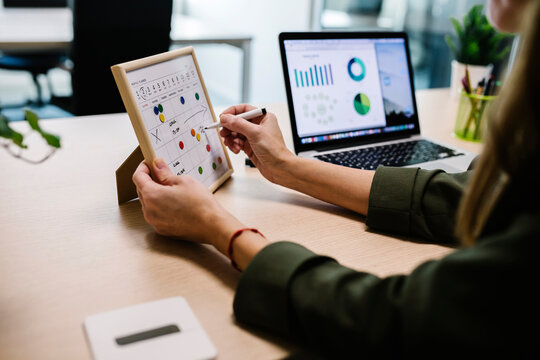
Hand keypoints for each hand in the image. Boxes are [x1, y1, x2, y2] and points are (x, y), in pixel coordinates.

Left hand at [132, 158, 269, 269]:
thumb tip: (157, 166)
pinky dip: (160, 206)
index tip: (149, 163)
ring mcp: (155, 222)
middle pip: (141, 190)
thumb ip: (165, 173)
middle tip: (162, 173)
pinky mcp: (163, 230)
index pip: (138, 177)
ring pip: (148, 203)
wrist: (212, 226)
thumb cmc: (200, 204)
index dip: (143, 167)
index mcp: (152, 196)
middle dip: (149, 180)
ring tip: (171, 188)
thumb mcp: (183, 181)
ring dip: (155, 194)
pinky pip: (156, 214)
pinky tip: (174, 202)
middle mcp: (149, 211)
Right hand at [219, 104, 294, 183]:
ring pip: (236, 133)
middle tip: (224, 133)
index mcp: (263, 117)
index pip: (244, 109)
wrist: (280, 168)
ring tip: (232, 144)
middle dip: (229, 128)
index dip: (232, 112)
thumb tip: (225, 118)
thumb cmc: (275, 150)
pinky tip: (237, 150)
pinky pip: (237, 143)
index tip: (222, 118)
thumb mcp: (255, 133)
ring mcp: (254, 137)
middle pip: (237, 122)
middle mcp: (258, 126)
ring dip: (231, 139)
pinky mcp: (250, 147)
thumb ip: (238, 124)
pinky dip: (234, 145)